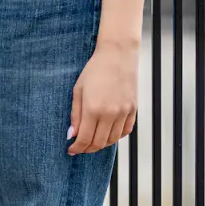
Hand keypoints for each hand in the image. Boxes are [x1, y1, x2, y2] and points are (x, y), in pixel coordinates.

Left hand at [67, 38, 138, 153]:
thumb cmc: (94, 70)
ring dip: (101, 144)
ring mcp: (124, 112)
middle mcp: (110, 114)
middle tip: (80, 147)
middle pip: (99, 143)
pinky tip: (108, 132)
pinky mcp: (133, 109)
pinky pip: (125, 131)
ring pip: (113, 140)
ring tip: (93, 140)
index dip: (77, 148)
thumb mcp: (78, 90)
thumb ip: (75, 114)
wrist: (118, 55)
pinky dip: (116, 136)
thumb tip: (72, 135)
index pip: (84, 139)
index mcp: (93, 109)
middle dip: (87, 149)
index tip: (71, 150)